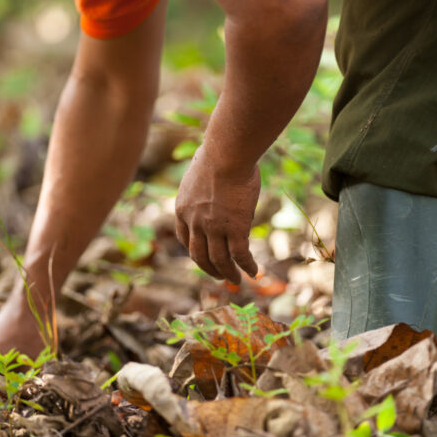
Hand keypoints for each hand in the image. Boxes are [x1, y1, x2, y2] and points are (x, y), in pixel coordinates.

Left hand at [175, 146, 259, 283]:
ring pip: (219, 260)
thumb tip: (219, 190)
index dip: (194, 250)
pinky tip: (253, 272)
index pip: (184, 238)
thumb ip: (206, 189)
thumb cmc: (218, 155)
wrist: (226, 154)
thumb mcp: (201, 175)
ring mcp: (214, 228)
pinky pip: (240, 255)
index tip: (202, 257)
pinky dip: (246, 266)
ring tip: (236, 281)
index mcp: (182, 209)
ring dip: (228, 273)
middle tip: (219, 277)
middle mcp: (195, 222)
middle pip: (199, 255)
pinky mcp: (235, 228)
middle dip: (209, 269)